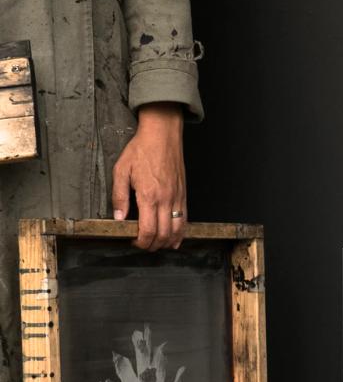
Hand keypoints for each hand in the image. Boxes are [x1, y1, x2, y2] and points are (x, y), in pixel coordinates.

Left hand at [112, 102, 186, 249]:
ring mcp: (177, 199)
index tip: (133, 241)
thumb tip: (119, 217)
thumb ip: (119, 196)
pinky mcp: (183, 196)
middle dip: (153, 245)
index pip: (148, 230)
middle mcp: (166, 200)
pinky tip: (174, 239)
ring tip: (157, 244)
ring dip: (167, 242)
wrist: (163, 136)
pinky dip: (180, 234)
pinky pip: (185, 220)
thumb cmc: (141, 150)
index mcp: (149, 195)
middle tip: (142, 245)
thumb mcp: (121, 170)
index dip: (141, 242)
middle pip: (163, 235)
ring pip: (177, 231)